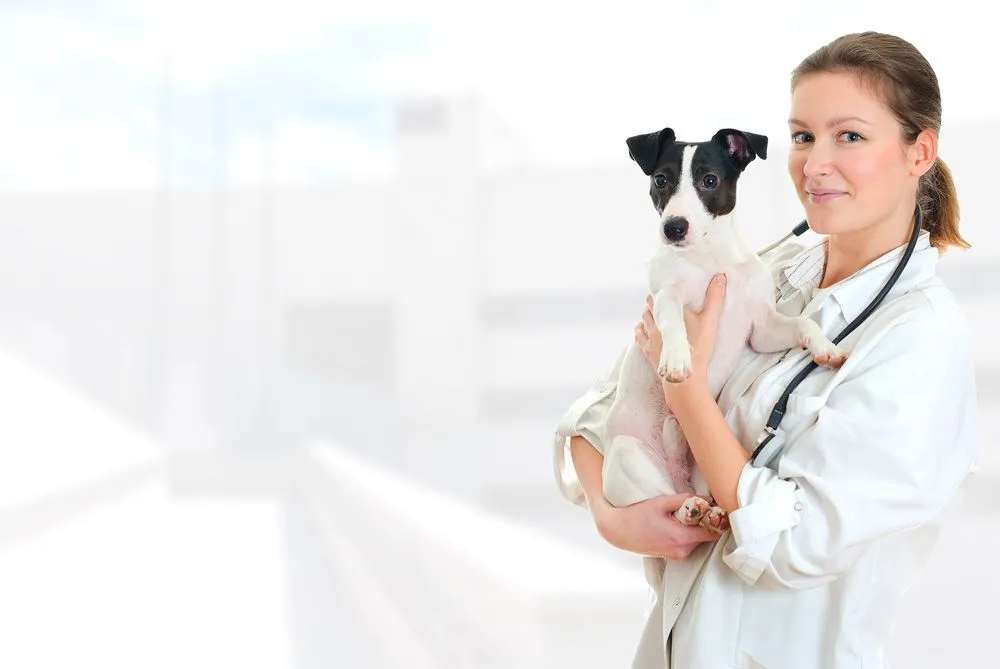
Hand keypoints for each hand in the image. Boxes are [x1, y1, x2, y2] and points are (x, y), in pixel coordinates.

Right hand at [594, 493, 719, 559]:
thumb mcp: (661, 502)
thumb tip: (708, 500)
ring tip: (684, 514)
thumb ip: (687, 500)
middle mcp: (683, 550)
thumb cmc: (637, 515)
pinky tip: (676, 523)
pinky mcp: (673, 556)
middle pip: (707, 536)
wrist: (617, 531)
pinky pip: (689, 544)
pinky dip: (688, 534)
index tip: (718, 507)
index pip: (714, 532)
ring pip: (698, 540)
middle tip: (700, 506)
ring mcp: (678, 556)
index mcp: (682, 537)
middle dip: (707, 522)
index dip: (718, 519)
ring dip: (696, 528)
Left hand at [635, 274, 726, 386]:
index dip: (662, 291)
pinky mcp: (648, 350)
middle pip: (650, 306)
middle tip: (662, 299)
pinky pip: (638, 336)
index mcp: (669, 312)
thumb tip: (720, 275)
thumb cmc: (699, 348)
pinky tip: (642, 328)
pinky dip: (639, 329)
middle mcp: (656, 322)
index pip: (659, 295)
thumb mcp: (710, 321)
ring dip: (647, 314)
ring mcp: (650, 337)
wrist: (686, 377)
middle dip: (655, 302)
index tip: (666, 287)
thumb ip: (715, 297)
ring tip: (653, 311)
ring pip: (643, 319)